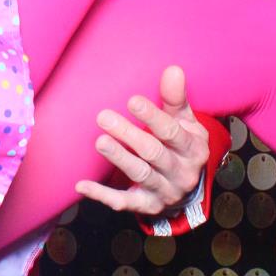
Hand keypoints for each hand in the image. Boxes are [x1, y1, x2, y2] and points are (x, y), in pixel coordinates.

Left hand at [75, 65, 209, 216]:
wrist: (189, 186)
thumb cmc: (182, 144)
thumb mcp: (186, 122)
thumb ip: (176, 99)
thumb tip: (173, 69)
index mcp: (193, 149)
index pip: (172, 132)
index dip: (152, 117)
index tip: (132, 100)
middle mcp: (182, 173)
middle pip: (153, 153)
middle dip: (129, 135)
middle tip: (104, 116)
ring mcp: (165, 192)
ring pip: (140, 175)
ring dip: (119, 159)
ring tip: (100, 141)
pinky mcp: (147, 206)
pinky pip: (124, 202)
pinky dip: (103, 196)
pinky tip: (82, 185)